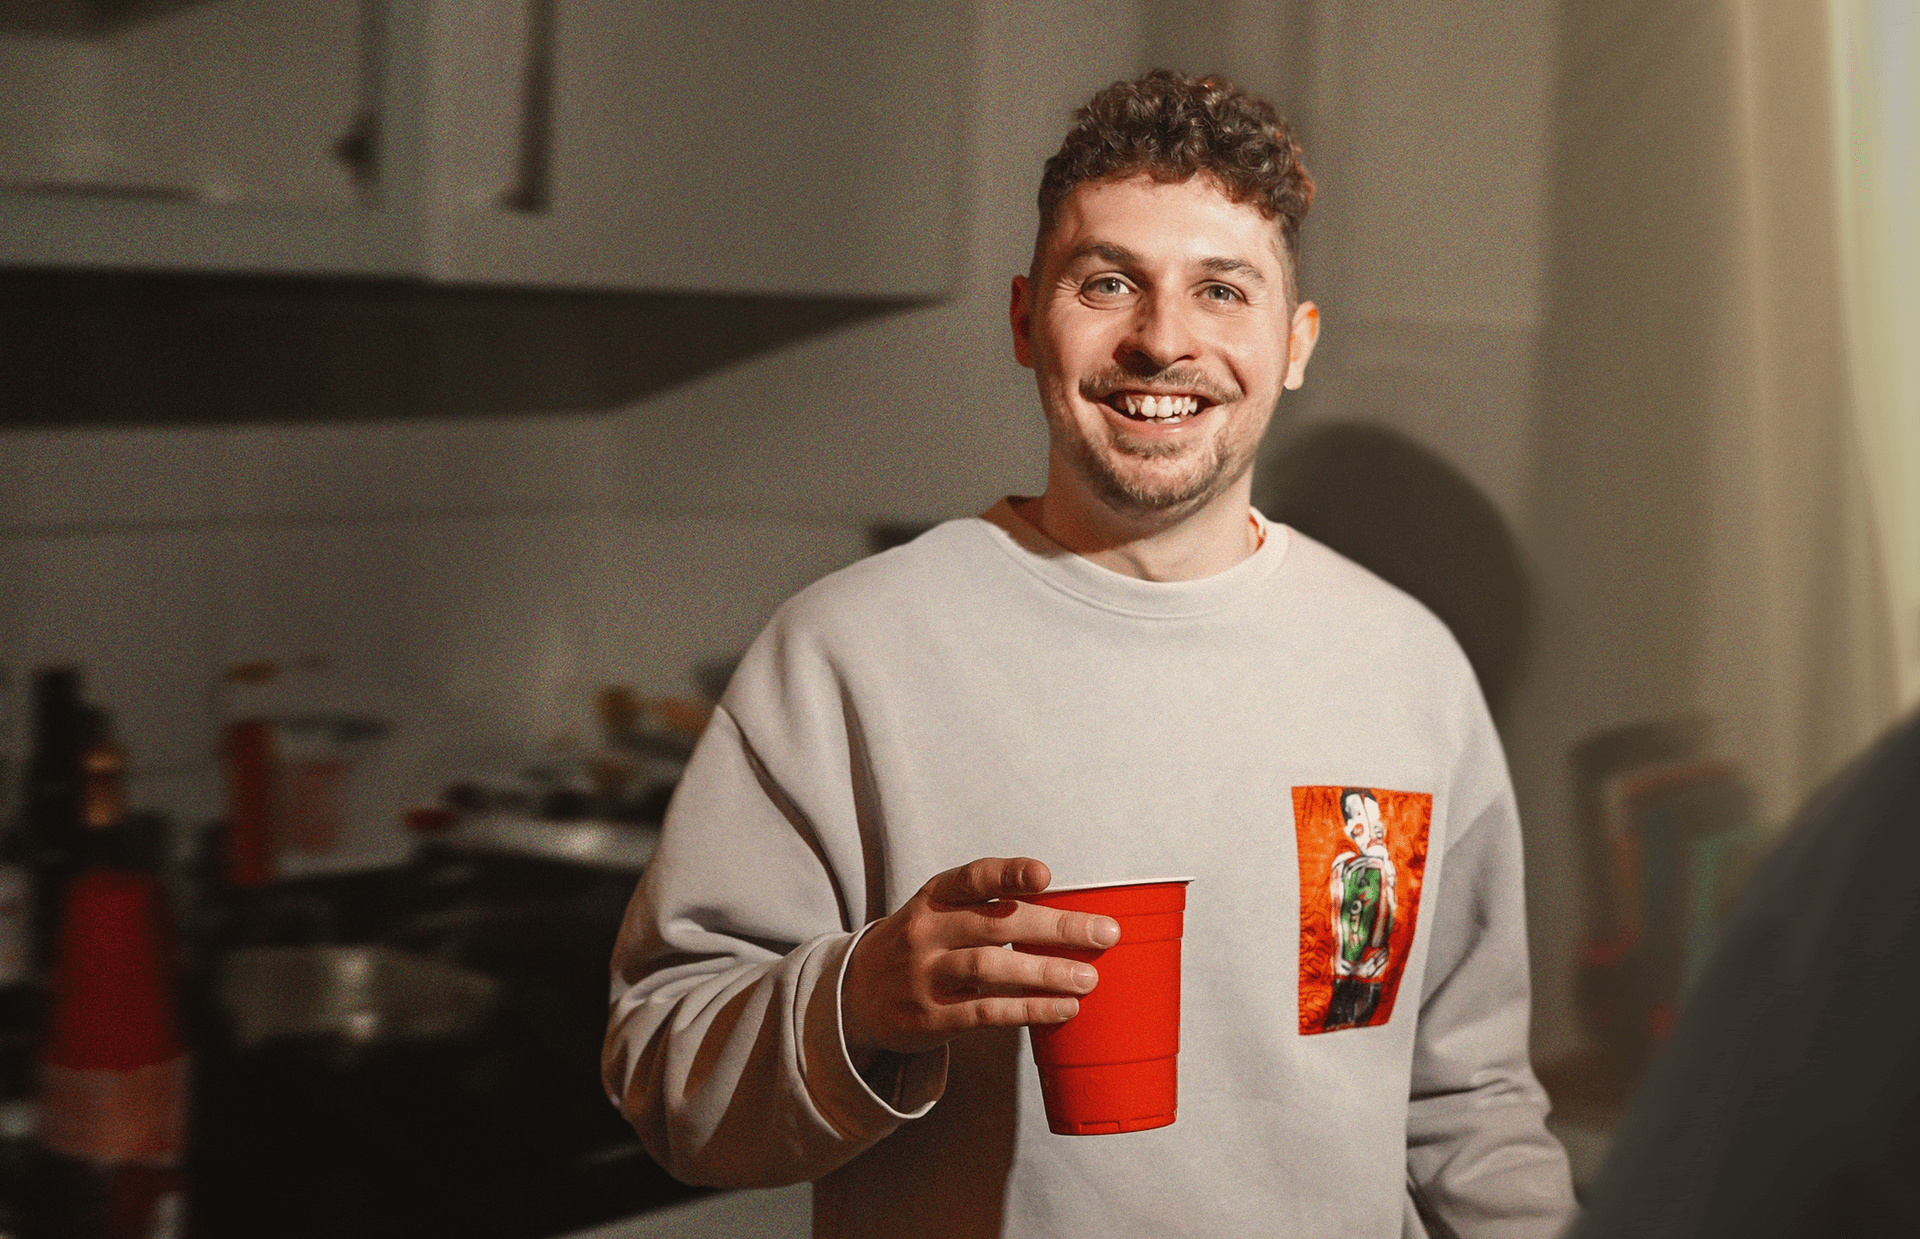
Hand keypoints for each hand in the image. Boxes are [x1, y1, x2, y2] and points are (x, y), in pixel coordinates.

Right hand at [841, 857, 1120, 1060]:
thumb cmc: (920, 945)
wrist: (856, 993)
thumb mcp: (940, 914)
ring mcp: (925, 975)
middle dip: (1056, 929)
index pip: (972, 878)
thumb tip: (1071, 916)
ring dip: (1047, 973)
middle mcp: (926, 932)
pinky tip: (1063, 1008)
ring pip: (992, 969)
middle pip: (997, 925)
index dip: (1008, 874)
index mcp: (934, 898)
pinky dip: (1029, 1009)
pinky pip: (986, 1012)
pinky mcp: (930, 1017)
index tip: (1045, 875)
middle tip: (1105, 932)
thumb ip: (990, 909)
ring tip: (1089, 978)